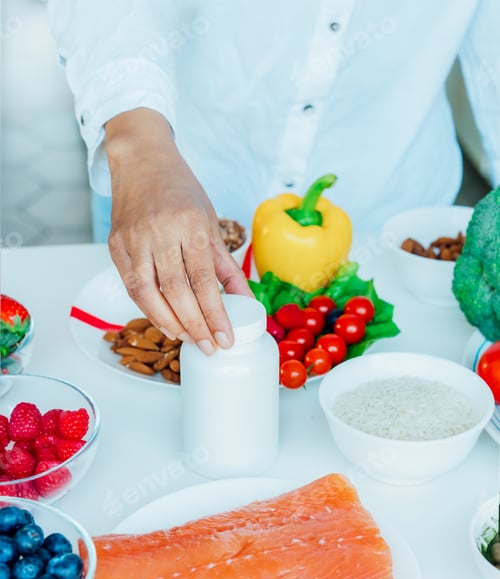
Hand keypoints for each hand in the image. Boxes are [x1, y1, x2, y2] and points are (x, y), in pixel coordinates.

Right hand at [104, 108, 252, 353]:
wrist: (141, 160)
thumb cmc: (180, 192)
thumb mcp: (210, 223)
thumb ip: (225, 266)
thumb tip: (245, 301)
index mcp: (189, 224)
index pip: (204, 280)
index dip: (215, 314)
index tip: (224, 338)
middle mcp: (159, 231)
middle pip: (176, 291)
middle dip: (194, 325)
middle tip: (208, 347)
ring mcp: (133, 238)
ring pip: (148, 293)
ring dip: (168, 322)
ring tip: (187, 338)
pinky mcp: (115, 244)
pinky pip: (131, 285)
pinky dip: (148, 308)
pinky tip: (165, 321)